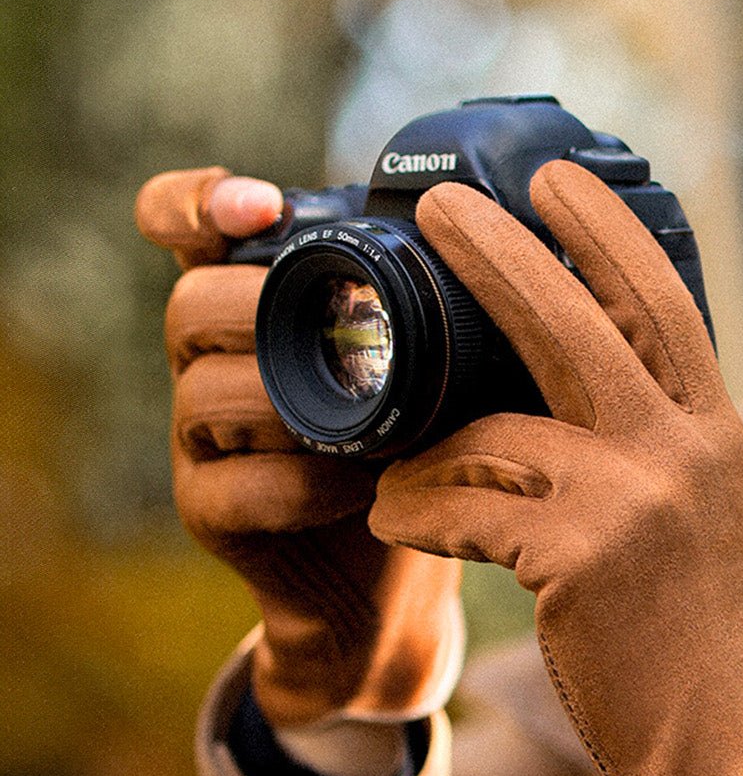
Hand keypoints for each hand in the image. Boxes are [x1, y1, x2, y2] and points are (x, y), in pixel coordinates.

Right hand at [137, 168, 462, 770]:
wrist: (401, 573)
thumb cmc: (427, 444)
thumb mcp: (441, 361)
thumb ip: (446, 300)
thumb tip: (527, 239)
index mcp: (264, 298)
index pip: (182, 222)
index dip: (198, 202)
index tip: (259, 205)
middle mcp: (214, 357)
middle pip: (193, 303)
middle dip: (267, 308)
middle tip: (350, 332)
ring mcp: (203, 438)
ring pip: (204, 394)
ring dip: (295, 405)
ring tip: (372, 422)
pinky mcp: (210, 512)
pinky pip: (232, 488)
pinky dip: (301, 485)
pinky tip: (362, 488)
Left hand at [369, 160, 742, 775]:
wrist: (719, 748)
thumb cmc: (686, 633)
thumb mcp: (693, 515)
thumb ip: (643, 442)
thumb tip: (539, 383)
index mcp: (713, 429)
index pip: (662, 300)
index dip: (605, 230)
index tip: (552, 177)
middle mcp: (685, 447)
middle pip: (580, 318)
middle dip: (502, 251)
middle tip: (437, 205)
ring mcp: (635, 498)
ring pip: (495, 429)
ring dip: (423, 447)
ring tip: (385, 465)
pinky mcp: (580, 556)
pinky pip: (463, 504)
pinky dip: (417, 509)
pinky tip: (393, 517)